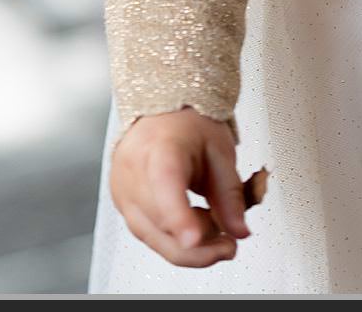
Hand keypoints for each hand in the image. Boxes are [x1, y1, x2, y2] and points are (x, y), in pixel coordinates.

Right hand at [109, 108, 250, 268]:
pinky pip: (150, 235)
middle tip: (230, 245)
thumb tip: (239, 231)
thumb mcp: (220, 151)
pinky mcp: (123, 206)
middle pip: (161, 222)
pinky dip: (175, 239)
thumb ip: (230, 194)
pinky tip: (194, 226)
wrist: (161, 113)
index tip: (195, 240)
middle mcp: (133, 171)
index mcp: (160, 147)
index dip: (178, 216)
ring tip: (215, 228)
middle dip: (200, 244)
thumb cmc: (188, 126)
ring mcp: (123, 192)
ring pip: (154, 238)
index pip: (165, 184)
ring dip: (190, 247)